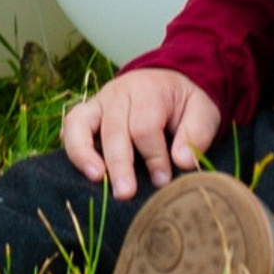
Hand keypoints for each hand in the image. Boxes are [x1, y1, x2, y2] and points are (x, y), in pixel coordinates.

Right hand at [61, 70, 223, 201]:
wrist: (169, 80)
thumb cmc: (185, 102)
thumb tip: (182, 162)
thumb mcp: (203, 111)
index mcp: (147, 90)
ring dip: (83, 153)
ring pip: (80, 123)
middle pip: (112, 129)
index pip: (144, 127)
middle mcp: (117, 94)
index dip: (154, 157)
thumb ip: (196, 134)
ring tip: (95, 179)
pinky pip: (70, 127)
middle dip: (119, 164)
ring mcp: (98, 102)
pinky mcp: (87, 114)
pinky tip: (81, 170)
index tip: (163, 180)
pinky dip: (72, 148)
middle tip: (125, 193)